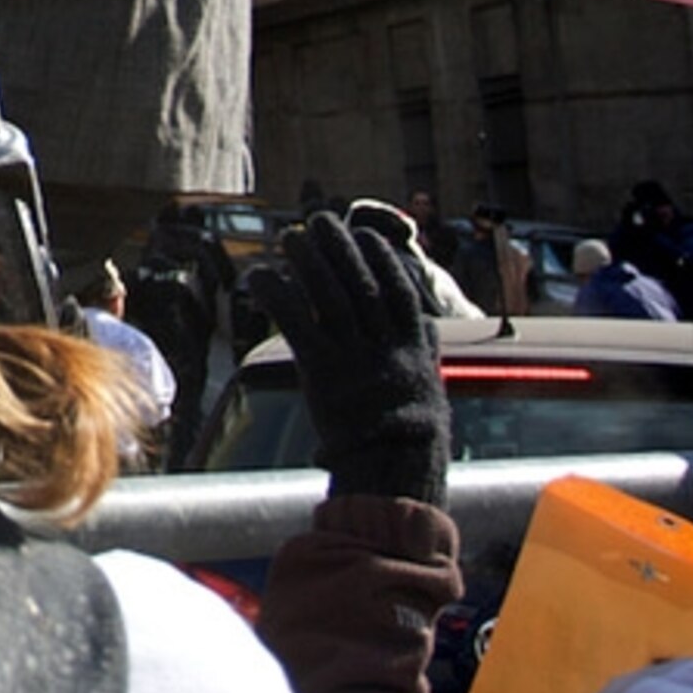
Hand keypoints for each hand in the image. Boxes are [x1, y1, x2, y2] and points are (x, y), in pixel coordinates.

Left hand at [249, 211, 449, 503]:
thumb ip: (427, 353)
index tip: (367, 235)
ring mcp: (354, 358)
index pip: (399, 292)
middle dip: (339, 249)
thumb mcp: (430, 388)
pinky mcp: (323, 372)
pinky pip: (298, 324)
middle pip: (360, 285)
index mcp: (413, 348)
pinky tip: (261, 277)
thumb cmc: (411, 435)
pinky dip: (279, 296)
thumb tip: (431, 328)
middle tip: (320, 220)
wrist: (394, 473)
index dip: (382, 260)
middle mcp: (385, 346)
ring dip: (309, 264)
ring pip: (330, 298)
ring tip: (291, 238)